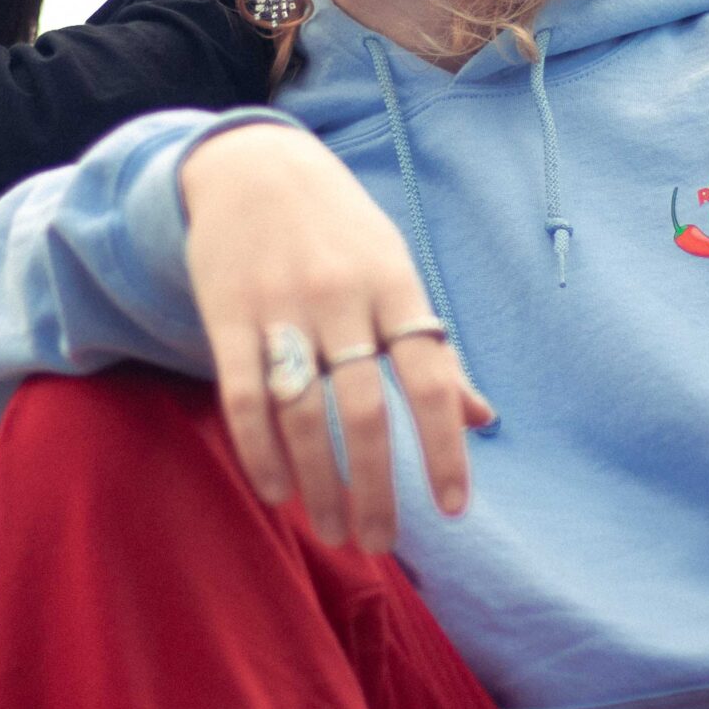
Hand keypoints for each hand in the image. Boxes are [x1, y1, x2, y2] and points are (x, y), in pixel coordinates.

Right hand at [179, 122, 494, 551]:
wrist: (254, 165)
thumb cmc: (340, 231)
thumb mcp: (396, 271)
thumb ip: (434, 348)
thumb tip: (481, 418)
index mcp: (394, 286)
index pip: (430, 378)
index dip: (445, 447)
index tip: (452, 509)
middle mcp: (341, 297)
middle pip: (365, 410)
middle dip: (375, 487)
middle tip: (379, 543)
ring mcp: (281, 306)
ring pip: (302, 413)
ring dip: (318, 483)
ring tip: (333, 529)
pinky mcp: (227, 315)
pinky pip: (242, 396)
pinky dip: (260, 452)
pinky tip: (276, 491)